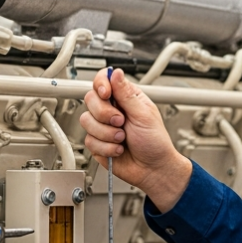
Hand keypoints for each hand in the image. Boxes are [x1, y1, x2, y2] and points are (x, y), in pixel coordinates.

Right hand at [79, 67, 192, 210]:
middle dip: (105, 113)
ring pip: (86, 121)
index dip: (101, 84)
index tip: (106, 93)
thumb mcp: (144, 114)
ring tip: (123, 138)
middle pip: (90, 99)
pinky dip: (106, 147)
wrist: (152, 169)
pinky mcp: (97, 143)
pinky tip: (118, 149)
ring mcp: (103, 126)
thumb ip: (127, 94)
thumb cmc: (155, 142)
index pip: (104, 80)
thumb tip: (116, 73)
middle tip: (121, 122)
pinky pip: (89, 140)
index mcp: (125, 98)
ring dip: (107, 133)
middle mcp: (111, 109)